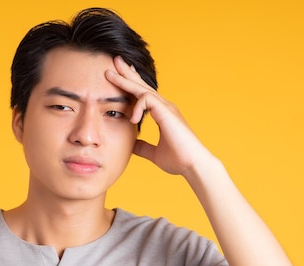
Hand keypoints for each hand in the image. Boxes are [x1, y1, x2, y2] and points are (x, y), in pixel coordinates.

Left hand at [105, 56, 214, 177]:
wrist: (194, 166)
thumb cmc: (179, 160)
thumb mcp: (154, 153)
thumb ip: (143, 147)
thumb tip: (131, 145)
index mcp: (162, 113)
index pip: (144, 94)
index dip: (132, 84)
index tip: (118, 75)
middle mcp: (165, 107)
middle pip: (142, 85)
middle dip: (126, 73)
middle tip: (113, 61)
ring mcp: (167, 108)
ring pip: (143, 88)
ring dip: (125, 81)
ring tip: (109, 74)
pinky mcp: (167, 112)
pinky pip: (147, 99)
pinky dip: (137, 106)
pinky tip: (132, 118)